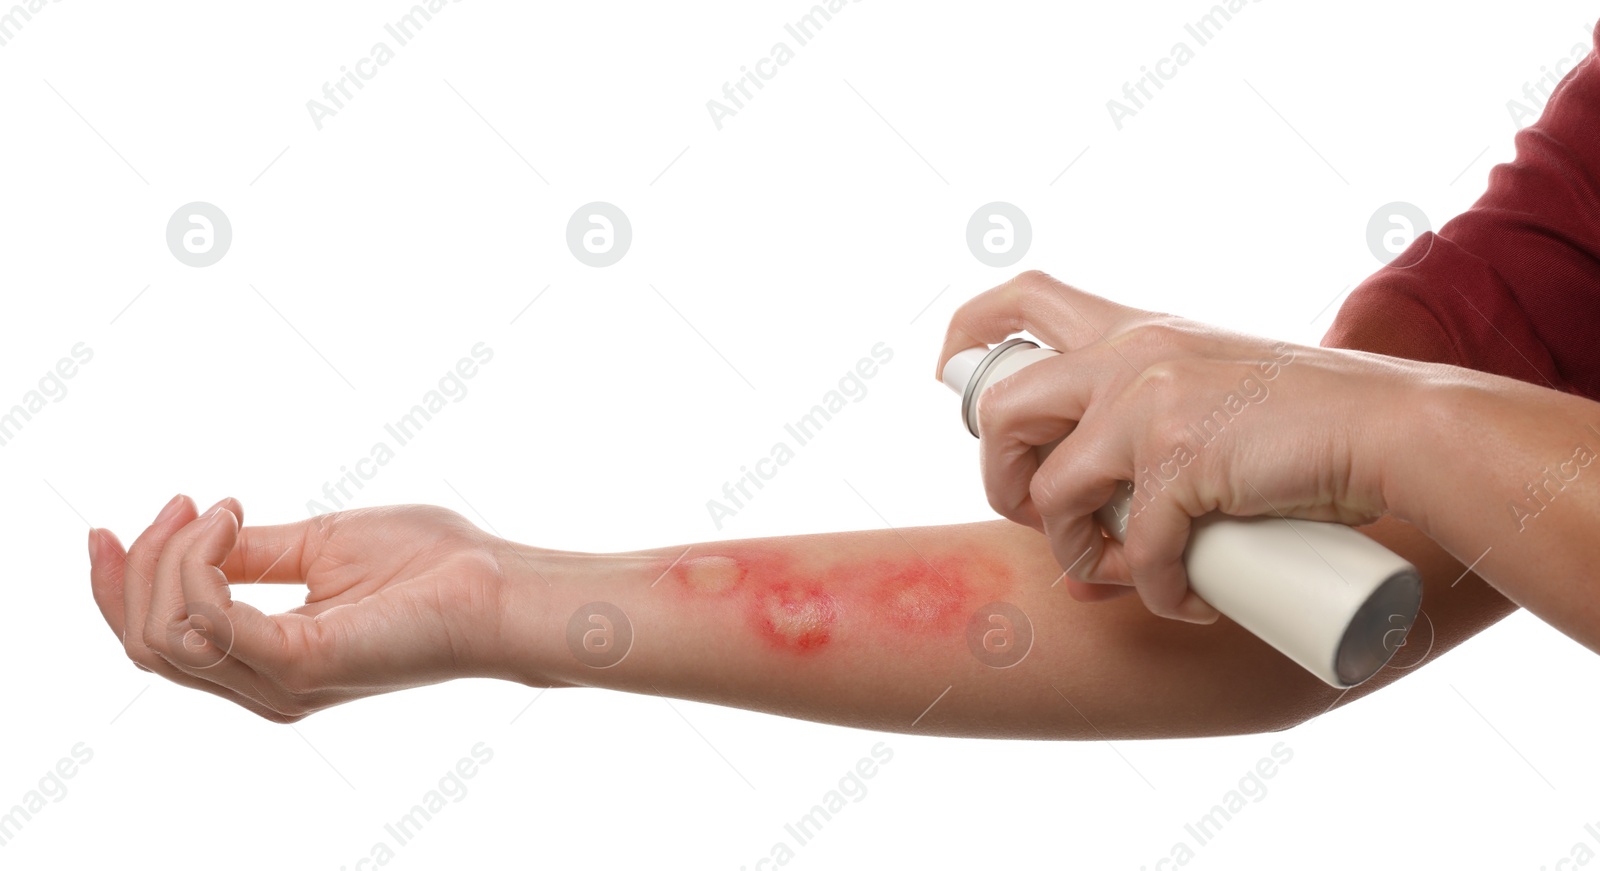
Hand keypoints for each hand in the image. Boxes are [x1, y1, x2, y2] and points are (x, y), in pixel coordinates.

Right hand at [88, 495, 523, 720]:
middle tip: (182, 504)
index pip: (156, 644)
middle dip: (140, 567)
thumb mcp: (319, 545)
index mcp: (266, 662)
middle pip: (144, 643)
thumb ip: (252, 553)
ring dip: (173, 556)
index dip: (120, 587)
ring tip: (222, 511)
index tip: (118, 524)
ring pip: (162, 632)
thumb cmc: (430, 565)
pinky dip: (202, 559)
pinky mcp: (299, 663)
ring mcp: (278, 681)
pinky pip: (206, 618)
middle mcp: (263, 685)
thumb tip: (194, 537)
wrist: (496, 585)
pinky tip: (233, 519)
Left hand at [937, 271, 1415, 622]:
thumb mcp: (1213, 394)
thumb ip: (1152, 432)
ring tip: (1119, 570)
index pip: (1021, 297)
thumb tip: (1091, 539)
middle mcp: (1130, 354)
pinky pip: (1132, 550)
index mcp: (1134, 329)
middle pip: (1000, 410)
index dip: (967, 335)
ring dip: (1071, 551)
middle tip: (1042, 517)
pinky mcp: (1181, 462)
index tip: (950, 380)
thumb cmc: (1310, 423)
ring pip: (1051, 492)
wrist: (1393, 430)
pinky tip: (1188, 600)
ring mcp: (1151, 405)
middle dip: (1001, 480)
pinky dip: (1154, 591)